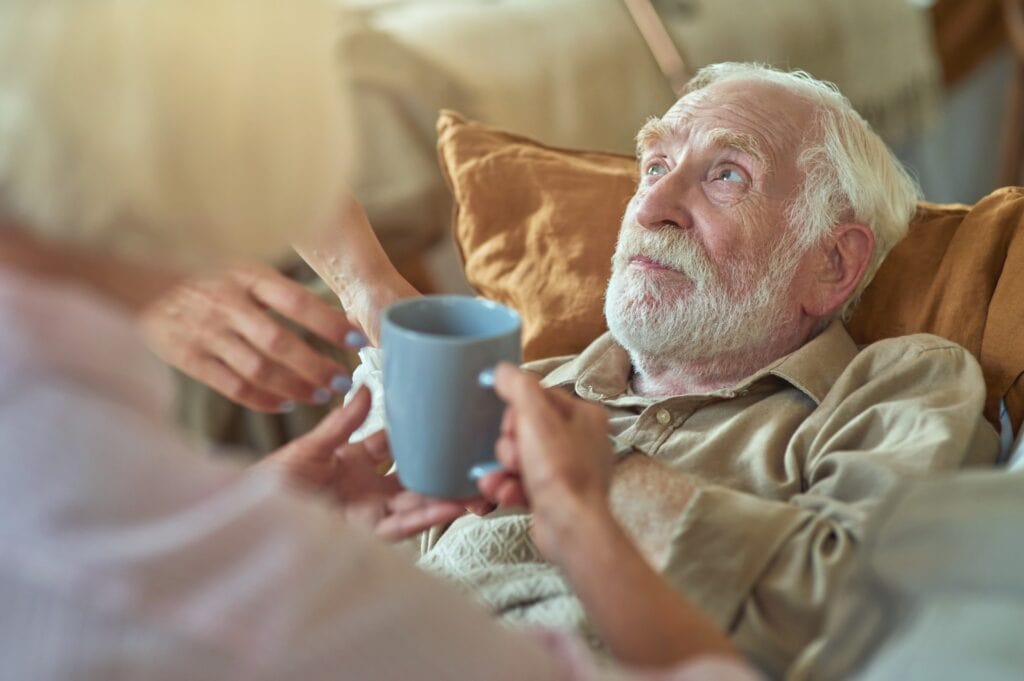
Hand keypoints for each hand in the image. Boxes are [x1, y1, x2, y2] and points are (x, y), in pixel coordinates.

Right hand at [139, 262, 364, 411]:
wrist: (132, 276)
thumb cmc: (200, 270)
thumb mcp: (237, 262)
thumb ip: (274, 285)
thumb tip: (328, 308)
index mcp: (245, 276)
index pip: (298, 302)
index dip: (330, 324)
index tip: (357, 340)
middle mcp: (228, 305)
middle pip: (282, 344)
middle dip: (318, 367)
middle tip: (343, 381)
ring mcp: (207, 333)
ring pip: (260, 370)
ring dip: (295, 387)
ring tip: (320, 396)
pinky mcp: (189, 358)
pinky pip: (232, 386)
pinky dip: (262, 399)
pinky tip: (285, 403)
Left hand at [264, 386, 467, 539]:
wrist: (246, 518)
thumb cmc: (269, 483)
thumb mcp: (308, 447)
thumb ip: (342, 423)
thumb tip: (366, 388)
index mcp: (353, 461)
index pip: (395, 444)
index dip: (419, 432)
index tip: (444, 415)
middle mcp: (367, 488)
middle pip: (415, 474)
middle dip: (443, 466)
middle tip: (473, 453)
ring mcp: (370, 511)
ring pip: (418, 501)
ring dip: (448, 493)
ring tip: (477, 483)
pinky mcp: (367, 534)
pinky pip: (404, 525)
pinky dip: (429, 515)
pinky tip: (452, 504)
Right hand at [478, 363, 614, 559]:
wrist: (570, 527)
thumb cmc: (562, 473)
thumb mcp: (536, 419)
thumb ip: (519, 388)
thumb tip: (504, 370)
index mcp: (583, 415)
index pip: (538, 397)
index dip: (516, 412)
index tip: (511, 425)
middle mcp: (580, 439)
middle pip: (525, 428)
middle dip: (509, 445)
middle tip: (513, 456)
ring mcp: (567, 468)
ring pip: (520, 456)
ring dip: (503, 468)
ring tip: (504, 478)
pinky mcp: (554, 493)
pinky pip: (521, 481)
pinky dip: (509, 487)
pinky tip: (505, 493)